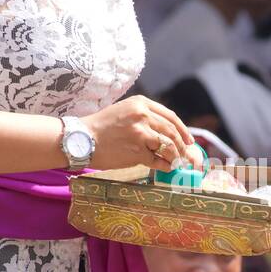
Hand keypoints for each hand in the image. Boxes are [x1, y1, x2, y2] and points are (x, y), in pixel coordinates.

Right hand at [81, 95, 202, 171]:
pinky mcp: (137, 151)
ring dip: (175, 156)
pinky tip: (166, 168)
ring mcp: (141, 134)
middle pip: (172, 132)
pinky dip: (165, 166)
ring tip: (175, 162)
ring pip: (168, 146)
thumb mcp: (124, 111)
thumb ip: (145, 116)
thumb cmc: (102, 126)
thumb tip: (167, 131)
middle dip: (182, 146)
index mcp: (141, 103)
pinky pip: (158, 161)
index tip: (188, 140)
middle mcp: (143, 116)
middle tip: (185, 155)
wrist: (81, 139)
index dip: (182, 130)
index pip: (170, 116)